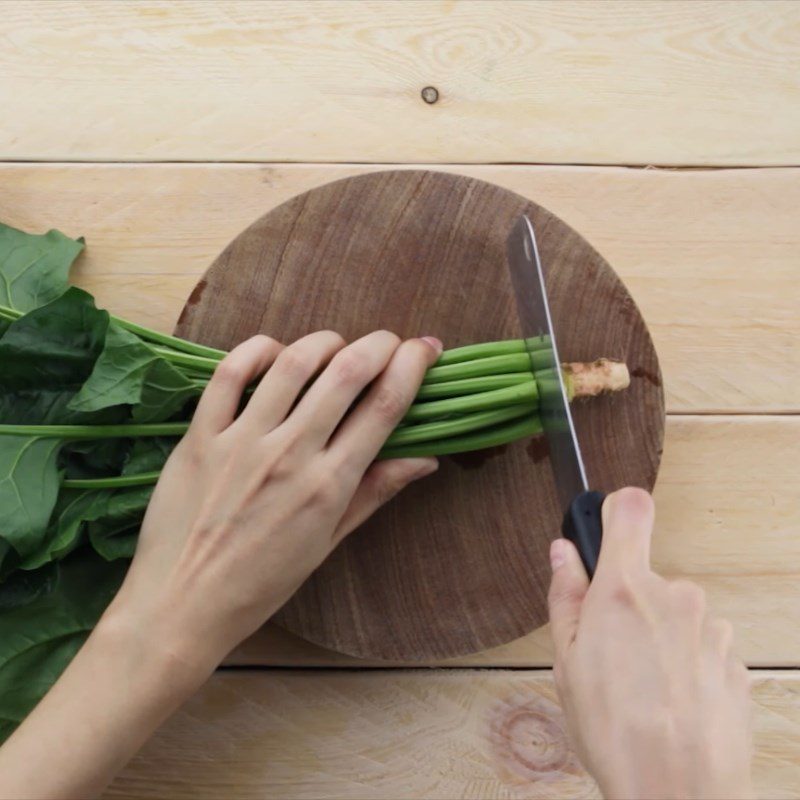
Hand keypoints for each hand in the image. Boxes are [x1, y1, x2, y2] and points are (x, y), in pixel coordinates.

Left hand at [0, 329, 442, 799]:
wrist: (182, 606)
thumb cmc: (261, 584)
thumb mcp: (327, 543)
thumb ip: (374, 493)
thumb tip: (425, 458)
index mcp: (329, 485)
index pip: (384, 407)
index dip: (413, 367)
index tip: (426, 348)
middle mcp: (290, 454)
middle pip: (347, 373)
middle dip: (379, 345)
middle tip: (389, 342)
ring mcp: (242, 441)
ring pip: (293, 364)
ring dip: (325, 342)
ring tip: (336, 345)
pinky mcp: (200, 436)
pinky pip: (229, 374)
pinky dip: (257, 350)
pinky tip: (275, 351)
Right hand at [547, 488, 752, 799]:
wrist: (678, 795)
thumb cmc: (614, 733)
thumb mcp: (565, 662)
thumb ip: (565, 595)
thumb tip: (563, 553)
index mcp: (624, 590)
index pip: (631, 508)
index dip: (617, 509)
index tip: (610, 523)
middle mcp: (675, 597)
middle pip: (649, 578)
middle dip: (631, 605)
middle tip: (612, 653)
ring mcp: (711, 629)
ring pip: (678, 615)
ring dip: (662, 638)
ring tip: (643, 688)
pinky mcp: (735, 661)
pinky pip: (703, 646)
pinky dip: (688, 664)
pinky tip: (672, 701)